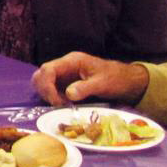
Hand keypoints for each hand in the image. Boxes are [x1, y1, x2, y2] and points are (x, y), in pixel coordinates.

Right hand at [31, 52, 148, 106]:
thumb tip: (68, 94)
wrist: (124, 80)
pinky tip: (64, 104)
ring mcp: (64, 74)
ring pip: (43, 82)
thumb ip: (85, 88)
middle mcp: (65, 66)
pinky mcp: (65, 84)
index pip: (48, 69)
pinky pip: (51, 89)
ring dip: (47, 95)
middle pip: (41, 74)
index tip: (56, 101)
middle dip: (44, 90)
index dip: (47, 86)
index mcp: (72, 61)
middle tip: (56, 104)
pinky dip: (53, 98)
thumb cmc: (115, 78)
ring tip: (61, 105)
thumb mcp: (102, 83)